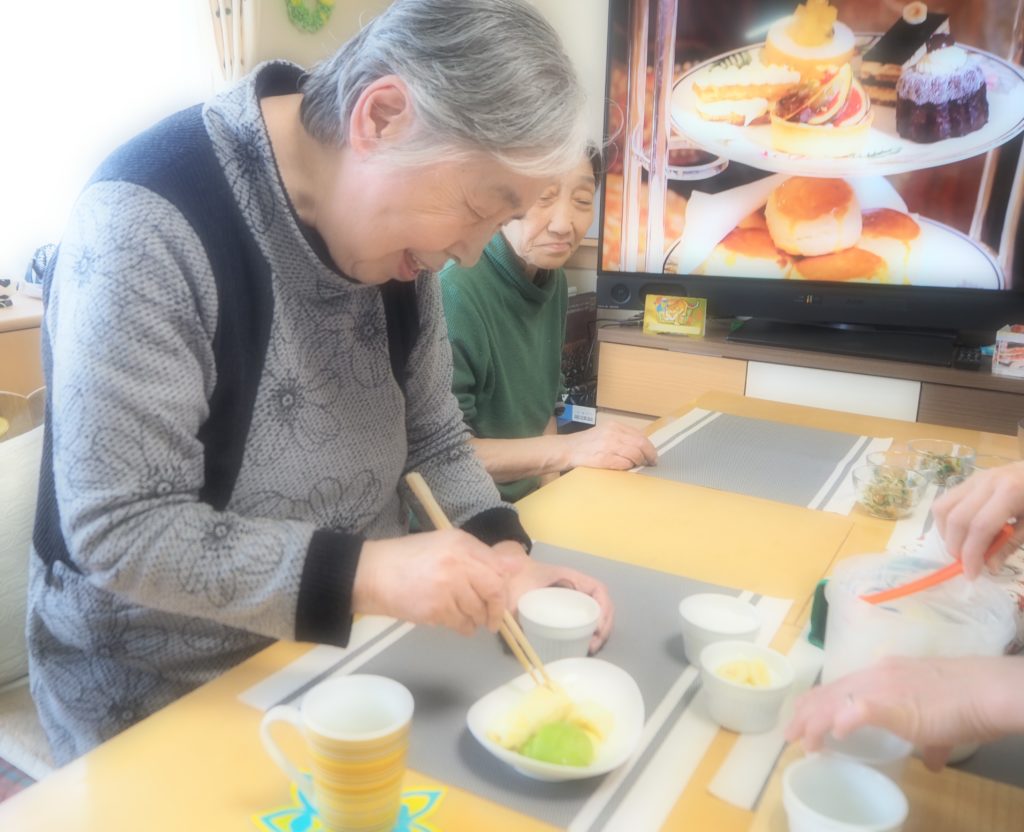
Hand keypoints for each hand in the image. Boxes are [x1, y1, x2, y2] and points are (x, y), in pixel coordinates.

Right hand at [353, 530, 506, 635]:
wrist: (373, 573)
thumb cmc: (409, 558)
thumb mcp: (444, 545)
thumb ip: (476, 556)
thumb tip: (513, 568)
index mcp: (462, 544)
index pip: (498, 568)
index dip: (504, 587)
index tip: (502, 598)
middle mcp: (458, 562)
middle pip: (494, 591)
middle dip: (496, 610)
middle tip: (492, 620)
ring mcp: (448, 586)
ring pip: (477, 611)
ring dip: (475, 619)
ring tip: (465, 618)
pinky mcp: (436, 609)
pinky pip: (460, 624)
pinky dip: (461, 627)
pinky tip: (451, 621)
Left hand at [491, 541, 614, 653]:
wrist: (506, 574)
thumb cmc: (515, 578)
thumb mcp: (519, 589)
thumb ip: (517, 605)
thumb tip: (521, 629)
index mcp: (570, 577)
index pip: (598, 589)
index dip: (603, 608)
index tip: (597, 628)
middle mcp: (577, 587)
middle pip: (602, 604)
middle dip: (604, 626)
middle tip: (592, 645)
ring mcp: (574, 599)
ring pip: (597, 613)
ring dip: (599, 631)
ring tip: (589, 647)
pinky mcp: (567, 610)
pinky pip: (585, 618)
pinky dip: (589, 631)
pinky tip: (583, 645)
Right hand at [562, 422, 657, 471]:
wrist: (566, 449)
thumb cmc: (586, 444)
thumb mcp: (604, 433)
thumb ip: (620, 437)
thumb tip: (639, 447)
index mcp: (614, 426)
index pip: (639, 435)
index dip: (649, 446)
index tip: (652, 455)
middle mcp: (612, 433)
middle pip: (640, 444)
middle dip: (649, 455)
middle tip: (652, 463)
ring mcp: (608, 446)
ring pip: (634, 454)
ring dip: (639, 462)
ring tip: (638, 466)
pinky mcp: (603, 458)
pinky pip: (623, 463)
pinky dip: (628, 466)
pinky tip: (628, 468)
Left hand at [785, 656, 1017, 769]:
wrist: (984, 691)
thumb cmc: (965, 702)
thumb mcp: (939, 719)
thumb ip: (930, 740)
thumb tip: (932, 761)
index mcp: (884, 675)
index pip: (840, 686)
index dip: (819, 702)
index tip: (804, 718)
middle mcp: (876, 676)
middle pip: (829, 693)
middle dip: (806, 714)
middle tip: (791, 734)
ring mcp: (881, 687)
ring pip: (835, 702)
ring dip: (815, 722)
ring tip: (802, 741)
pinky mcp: (892, 704)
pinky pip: (859, 710)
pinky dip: (842, 721)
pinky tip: (834, 735)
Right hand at [932, 462, 1023, 578]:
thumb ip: (1011, 544)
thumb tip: (989, 567)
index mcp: (1010, 492)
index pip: (980, 527)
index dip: (972, 554)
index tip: (971, 574)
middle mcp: (986, 482)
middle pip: (957, 518)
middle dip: (956, 547)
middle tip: (965, 564)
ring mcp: (974, 479)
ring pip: (943, 508)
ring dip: (946, 534)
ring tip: (961, 547)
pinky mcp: (968, 481)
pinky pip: (945, 502)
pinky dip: (946, 522)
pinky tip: (961, 533)